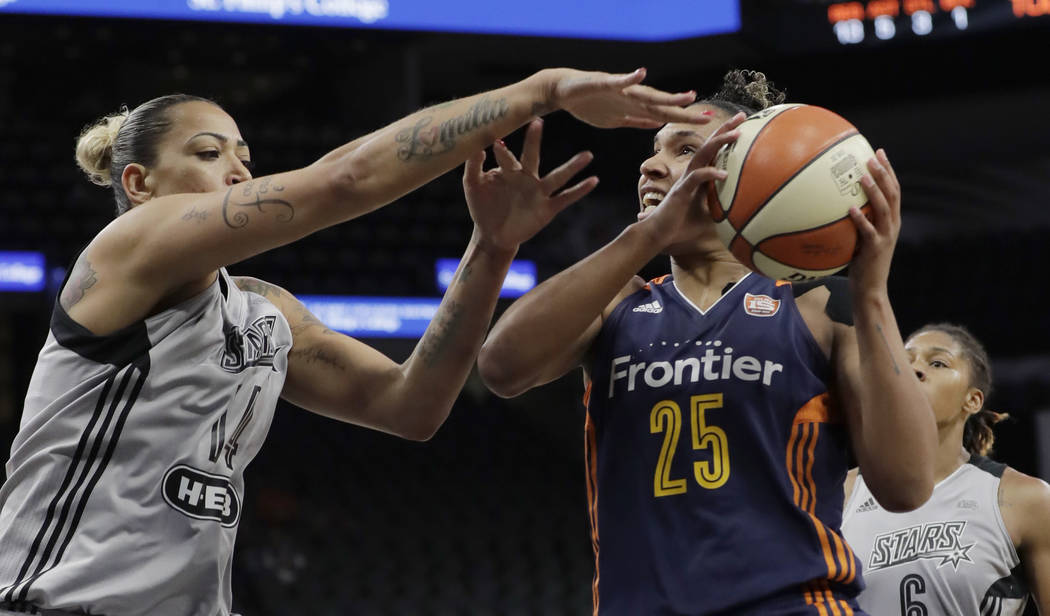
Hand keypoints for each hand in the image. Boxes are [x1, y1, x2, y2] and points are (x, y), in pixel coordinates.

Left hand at [463, 119, 597, 252]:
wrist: (492, 235)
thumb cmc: (482, 206)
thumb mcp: (473, 185)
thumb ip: (474, 166)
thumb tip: (479, 145)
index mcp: (509, 170)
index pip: (506, 156)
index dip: (501, 151)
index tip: (495, 142)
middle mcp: (527, 177)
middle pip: (533, 156)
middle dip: (534, 140)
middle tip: (538, 120)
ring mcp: (539, 192)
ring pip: (558, 176)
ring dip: (573, 166)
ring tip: (588, 154)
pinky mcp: (547, 209)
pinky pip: (566, 198)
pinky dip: (580, 190)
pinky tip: (593, 181)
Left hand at [540, 68, 709, 128]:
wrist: (561, 90)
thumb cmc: (577, 85)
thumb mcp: (597, 83)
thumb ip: (621, 80)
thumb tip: (642, 72)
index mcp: (629, 93)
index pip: (658, 98)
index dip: (677, 102)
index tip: (696, 101)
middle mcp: (630, 100)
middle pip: (662, 107)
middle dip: (684, 113)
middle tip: (707, 116)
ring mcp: (624, 108)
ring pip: (653, 113)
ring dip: (672, 116)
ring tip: (691, 116)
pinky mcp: (614, 118)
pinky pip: (635, 121)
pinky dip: (647, 122)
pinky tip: (659, 123)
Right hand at [638, 113, 746, 247]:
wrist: (656, 236)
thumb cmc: (680, 229)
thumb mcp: (708, 218)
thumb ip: (722, 210)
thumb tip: (744, 212)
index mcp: (697, 179)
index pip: (713, 153)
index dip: (725, 138)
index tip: (742, 126)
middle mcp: (690, 175)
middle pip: (708, 146)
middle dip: (724, 129)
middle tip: (741, 116)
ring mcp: (685, 181)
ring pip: (702, 155)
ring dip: (719, 143)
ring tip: (737, 133)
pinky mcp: (681, 192)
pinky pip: (696, 178)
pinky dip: (710, 173)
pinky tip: (724, 174)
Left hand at [848, 149, 899, 294]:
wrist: (870, 288)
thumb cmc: (862, 263)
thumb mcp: (861, 237)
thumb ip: (857, 220)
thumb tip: (837, 202)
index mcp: (891, 221)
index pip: (894, 190)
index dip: (889, 171)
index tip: (879, 152)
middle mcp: (892, 225)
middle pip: (893, 194)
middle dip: (884, 173)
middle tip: (873, 156)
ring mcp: (885, 237)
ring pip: (884, 208)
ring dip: (874, 191)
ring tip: (863, 175)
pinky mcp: (875, 249)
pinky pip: (868, 231)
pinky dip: (860, 219)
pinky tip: (850, 208)